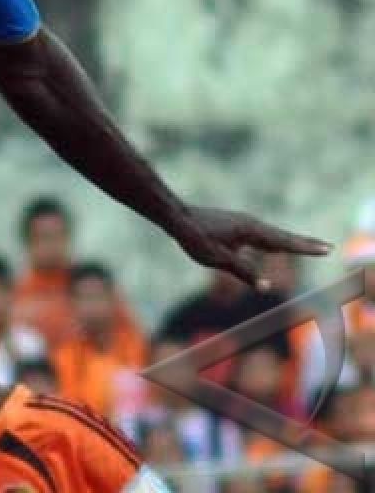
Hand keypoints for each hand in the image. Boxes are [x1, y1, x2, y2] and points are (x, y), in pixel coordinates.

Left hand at [171, 205, 331, 288]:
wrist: (177, 217)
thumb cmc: (196, 238)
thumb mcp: (218, 259)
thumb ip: (243, 272)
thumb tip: (266, 287)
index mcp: (251, 230)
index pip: (284, 242)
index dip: (305, 248)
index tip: (326, 249)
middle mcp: (251, 223)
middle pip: (283, 236)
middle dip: (305, 243)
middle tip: (328, 247)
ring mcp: (243, 223)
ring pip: (273, 235)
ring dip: (291, 241)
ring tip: (309, 247)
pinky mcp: (235, 225)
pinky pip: (261, 235)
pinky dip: (274, 240)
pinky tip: (274, 246)